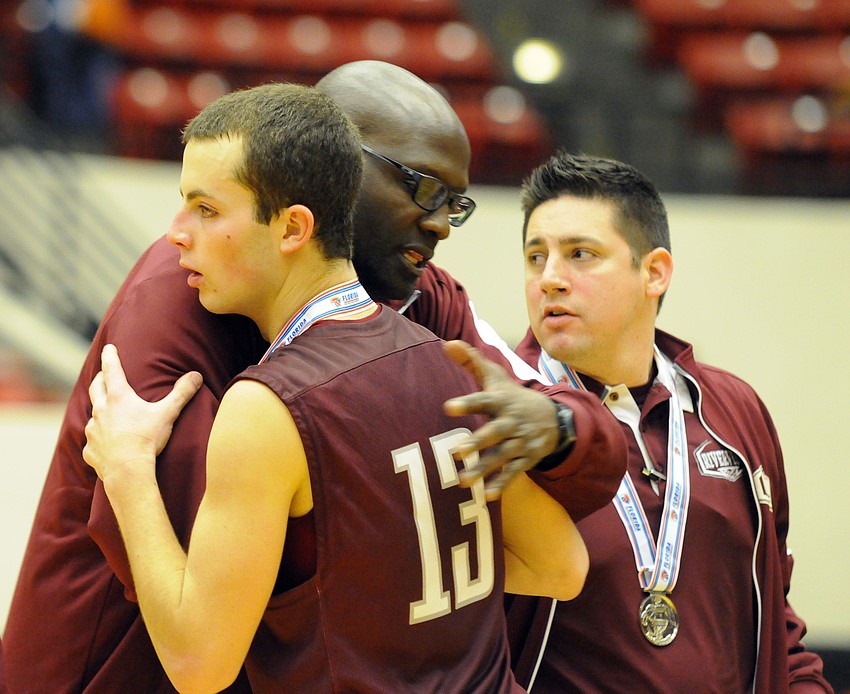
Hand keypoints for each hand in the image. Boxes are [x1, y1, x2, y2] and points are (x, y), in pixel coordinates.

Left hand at [83, 344, 201, 484]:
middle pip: (96, 388)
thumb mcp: (167, 413)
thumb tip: (196, 375)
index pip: (111, 369)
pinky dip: (99, 440)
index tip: (108, 347)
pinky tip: (106, 445)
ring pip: (94, 415)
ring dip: (99, 410)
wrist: (128, 470)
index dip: (110, 356)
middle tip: (102, 374)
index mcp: (118, 397)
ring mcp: (93, 430)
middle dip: (99, 378)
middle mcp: (101, 410)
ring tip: (106, 412)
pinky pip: (92, 442)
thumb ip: (181, 393)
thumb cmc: (147, 439)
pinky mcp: (89, 450)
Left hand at [442, 340, 560, 498]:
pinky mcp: (527, 459)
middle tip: (455, 452)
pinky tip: (488, 496)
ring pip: (501, 456)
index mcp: (501, 401)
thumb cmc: (513, 397)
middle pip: (494, 432)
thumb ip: (471, 361)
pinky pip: (514, 473)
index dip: (467, 404)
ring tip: (463, 481)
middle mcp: (511, 422)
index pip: (483, 401)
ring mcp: (521, 441)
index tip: (448, 407)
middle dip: (477, 442)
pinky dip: (502, 484)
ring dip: (483, 468)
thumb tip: (447, 343)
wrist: (555, 417)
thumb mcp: (495, 377)